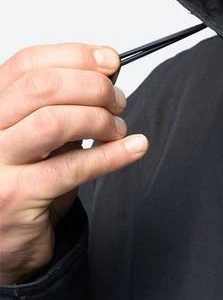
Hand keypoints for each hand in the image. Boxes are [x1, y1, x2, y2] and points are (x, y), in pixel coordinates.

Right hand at [0, 43, 147, 283]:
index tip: (109, 60)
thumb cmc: (23, 180)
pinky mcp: (17, 196)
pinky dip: (112, 155)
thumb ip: (61, 103)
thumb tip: (106, 71)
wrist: (5, 243)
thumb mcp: (36, 133)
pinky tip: (133, 148)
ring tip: (117, 128)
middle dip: (93, 86)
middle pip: (43, 86)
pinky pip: (73, 167)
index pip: (28, 63)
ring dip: (100, 119)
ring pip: (55, 120)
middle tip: (118, 100)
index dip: (75, 56)